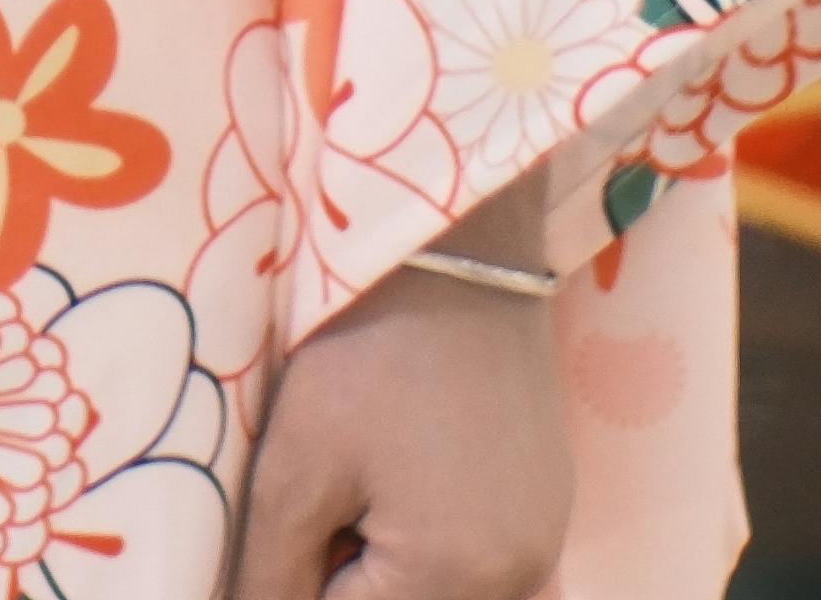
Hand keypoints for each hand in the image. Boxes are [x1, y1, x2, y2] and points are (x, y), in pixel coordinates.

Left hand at [229, 218, 571, 599]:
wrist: (459, 254)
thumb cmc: (365, 355)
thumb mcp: (296, 471)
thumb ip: (271, 578)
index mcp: (452, 580)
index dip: (295, 583)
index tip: (301, 514)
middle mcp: (516, 581)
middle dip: (345, 574)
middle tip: (326, 498)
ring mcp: (543, 547)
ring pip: (437, 595)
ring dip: (386, 566)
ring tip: (361, 484)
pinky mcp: (549, 512)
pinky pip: (478, 567)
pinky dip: (430, 545)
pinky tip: (402, 475)